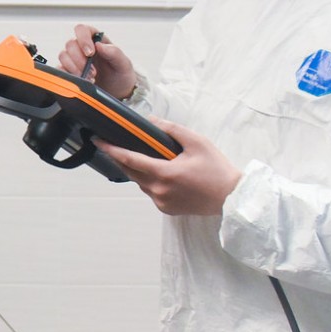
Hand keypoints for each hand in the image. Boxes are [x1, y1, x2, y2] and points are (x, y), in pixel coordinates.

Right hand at [59, 24, 135, 99]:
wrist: (117, 92)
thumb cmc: (120, 74)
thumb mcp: (124, 63)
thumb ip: (114, 52)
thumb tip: (99, 45)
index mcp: (95, 39)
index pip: (81, 29)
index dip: (83, 39)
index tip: (90, 53)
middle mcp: (82, 46)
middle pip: (70, 44)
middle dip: (80, 60)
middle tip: (93, 72)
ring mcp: (73, 58)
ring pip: (63, 56)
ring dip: (74, 68)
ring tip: (89, 78)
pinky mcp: (68, 70)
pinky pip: (59, 69)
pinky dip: (69, 75)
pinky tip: (81, 81)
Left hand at [104, 120, 241, 216]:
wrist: (233, 198)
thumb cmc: (217, 169)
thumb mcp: (197, 143)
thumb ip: (172, 130)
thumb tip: (151, 121)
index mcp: (164, 173)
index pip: (129, 159)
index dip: (111, 149)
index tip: (97, 141)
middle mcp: (158, 190)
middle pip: (130, 171)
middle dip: (120, 158)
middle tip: (113, 146)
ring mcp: (161, 202)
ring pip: (140, 183)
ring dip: (137, 170)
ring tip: (140, 158)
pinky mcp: (166, 210)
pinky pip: (151, 193)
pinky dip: (150, 182)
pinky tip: (158, 174)